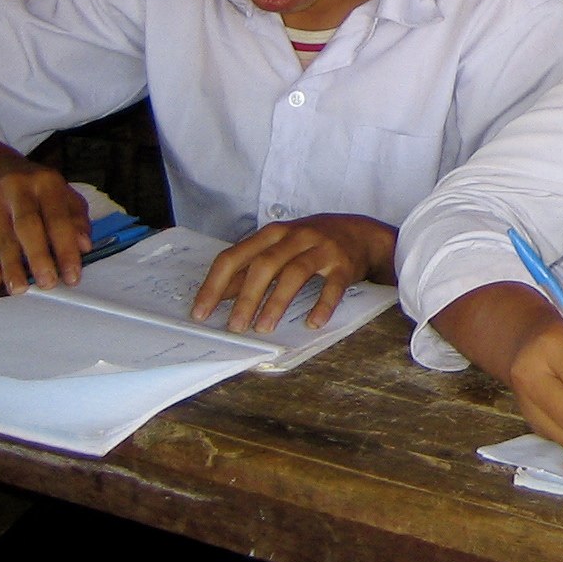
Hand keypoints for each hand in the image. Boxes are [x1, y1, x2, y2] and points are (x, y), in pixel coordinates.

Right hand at [0, 156, 89, 290]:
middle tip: (48, 284)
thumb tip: (85, 246)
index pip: (59, 218)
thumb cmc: (36, 186)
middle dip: (39, 257)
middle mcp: (19, 189)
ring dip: (11, 266)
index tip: (73, 275)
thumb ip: (76, 218)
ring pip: (2, 237)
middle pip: (28, 226)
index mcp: (47, 183)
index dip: (66, 249)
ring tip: (19, 289)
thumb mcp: (62, 193)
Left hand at [190, 214, 395, 333]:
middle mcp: (294, 237)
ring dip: (277, 302)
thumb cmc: (311, 244)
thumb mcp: (278, 248)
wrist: (361, 233)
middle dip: (246, 298)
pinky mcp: (344, 263)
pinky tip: (313, 322)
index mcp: (271, 234)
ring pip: (295, 273)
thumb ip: (250, 268)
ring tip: (265, 328)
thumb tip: (218, 295)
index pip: (234, 257)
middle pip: (264, 265)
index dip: (215, 285)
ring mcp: (321, 248)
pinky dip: (322, 304)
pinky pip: (333, 285)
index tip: (201, 313)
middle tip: (235, 327)